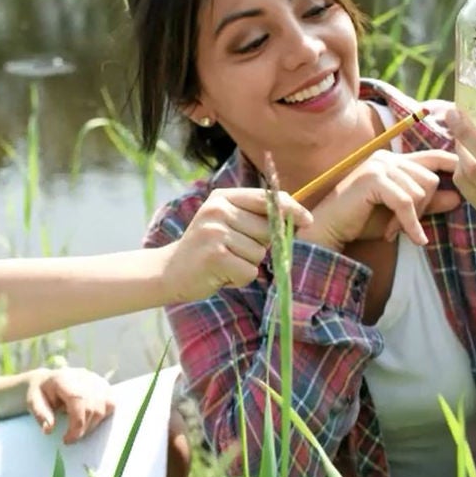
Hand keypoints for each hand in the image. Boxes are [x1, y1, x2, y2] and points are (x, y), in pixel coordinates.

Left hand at [25, 367, 114, 442]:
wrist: (48, 381)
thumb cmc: (41, 393)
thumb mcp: (33, 402)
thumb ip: (40, 414)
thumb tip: (49, 429)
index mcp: (64, 378)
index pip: (78, 400)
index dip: (77, 423)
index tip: (67, 440)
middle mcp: (84, 376)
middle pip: (92, 406)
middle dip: (83, 428)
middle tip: (71, 438)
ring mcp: (97, 379)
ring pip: (104, 407)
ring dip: (92, 424)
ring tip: (78, 428)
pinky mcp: (105, 386)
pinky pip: (111, 404)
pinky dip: (102, 416)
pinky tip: (89, 420)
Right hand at [163, 187, 313, 301]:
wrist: (168, 271)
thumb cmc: (206, 249)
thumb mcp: (226, 223)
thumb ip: (255, 218)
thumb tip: (297, 220)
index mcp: (222, 197)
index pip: (266, 198)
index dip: (291, 209)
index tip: (307, 220)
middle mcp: (218, 210)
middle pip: (267, 230)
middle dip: (259, 246)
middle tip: (234, 251)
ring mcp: (215, 232)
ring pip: (259, 253)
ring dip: (247, 265)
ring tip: (224, 263)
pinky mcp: (215, 256)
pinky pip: (249, 271)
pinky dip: (240, 279)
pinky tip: (221, 275)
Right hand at [297, 150, 461, 251]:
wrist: (329, 229)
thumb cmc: (361, 221)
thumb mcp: (401, 213)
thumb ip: (427, 203)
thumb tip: (458, 198)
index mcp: (394, 160)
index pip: (433, 157)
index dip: (453, 164)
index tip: (470, 175)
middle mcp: (387, 157)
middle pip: (430, 178)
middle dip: (426, 206)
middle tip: (408, 226)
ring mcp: (379, 166)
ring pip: (420, 191)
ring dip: (413, 217)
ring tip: (393, 229)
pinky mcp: (374, 179)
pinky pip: (406, 202)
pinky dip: (412, 223)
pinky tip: (416, 239)